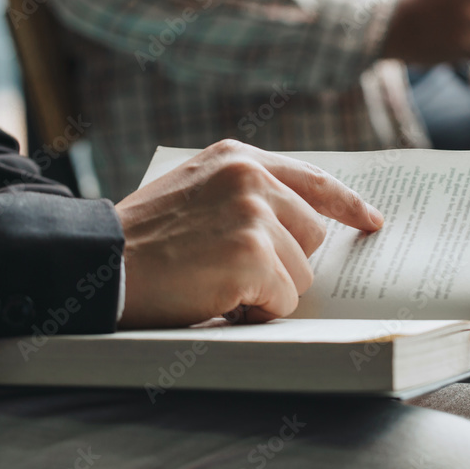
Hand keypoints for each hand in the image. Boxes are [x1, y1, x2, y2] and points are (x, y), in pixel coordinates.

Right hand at [115, 140, 383, 328]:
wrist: (96, 263)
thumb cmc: (144, 239)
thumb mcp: (196, 191)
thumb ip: (248, 194)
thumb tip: (308, 226)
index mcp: (238, 158)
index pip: (315, 179)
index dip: (349, 204)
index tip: (373, 221)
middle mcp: (251, 177)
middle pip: (313, 234)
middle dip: (284, 261)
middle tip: (231, 268)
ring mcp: (253, 214)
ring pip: (301, 271)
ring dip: (267, 288)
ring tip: (214, 280)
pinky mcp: (252, 255)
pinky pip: (284, 298)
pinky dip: (256, 310)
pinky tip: (216, 297)